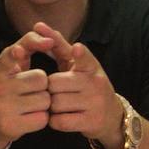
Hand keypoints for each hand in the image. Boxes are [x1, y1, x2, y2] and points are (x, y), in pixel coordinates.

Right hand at [0, 30, 53, 148]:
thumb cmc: (6, 90)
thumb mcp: (9, 67)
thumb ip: (26, 47)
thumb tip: (50, 38)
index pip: (9, 55)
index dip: (17, 52)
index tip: (20, 50)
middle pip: (41, 79)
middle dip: (42, 86)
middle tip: (29, 92)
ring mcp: (3, 108)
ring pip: (45, 100)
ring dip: (43, 103)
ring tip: (28, 105)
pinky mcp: (10, 126)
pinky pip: (42, 119)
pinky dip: (40, 119)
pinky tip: (28, 118)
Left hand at [33, 21, 121, 145]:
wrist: (111, 116)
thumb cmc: (88, 86)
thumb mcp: (78, 65)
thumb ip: (59, 46)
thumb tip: (38, 25)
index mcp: (92, 67)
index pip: (85, 58)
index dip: (80, 54)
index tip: (77, 49)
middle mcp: (95, 84)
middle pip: (55, 84)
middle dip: (50, 89)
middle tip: (57, 92)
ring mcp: (94, 104)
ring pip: (56, 103)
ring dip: (52, 106)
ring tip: (60, 105)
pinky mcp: (90, 122)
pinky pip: (59, 121)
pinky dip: (55, 120)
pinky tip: (61, 117)